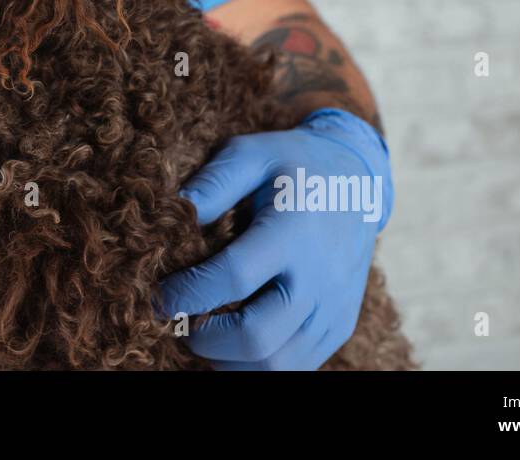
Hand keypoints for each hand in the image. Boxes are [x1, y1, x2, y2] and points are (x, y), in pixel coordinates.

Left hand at [160, 108, 391, 369]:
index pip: (234, 277)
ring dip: (231, 360)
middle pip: (257, 337)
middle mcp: (319, 277)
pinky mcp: (340, 325)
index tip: (161, 297)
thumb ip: (214, 182)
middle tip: (182, 323)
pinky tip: (236, 341)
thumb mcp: (252, 153)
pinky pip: (297, 366)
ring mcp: (333, 307)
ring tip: (207, 334)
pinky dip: (259, 363)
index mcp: (293, 232)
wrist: (359, 179)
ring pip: (278, 364)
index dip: (189, 293)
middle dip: (206, 339)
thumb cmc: (293, 165)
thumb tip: (176, 210)